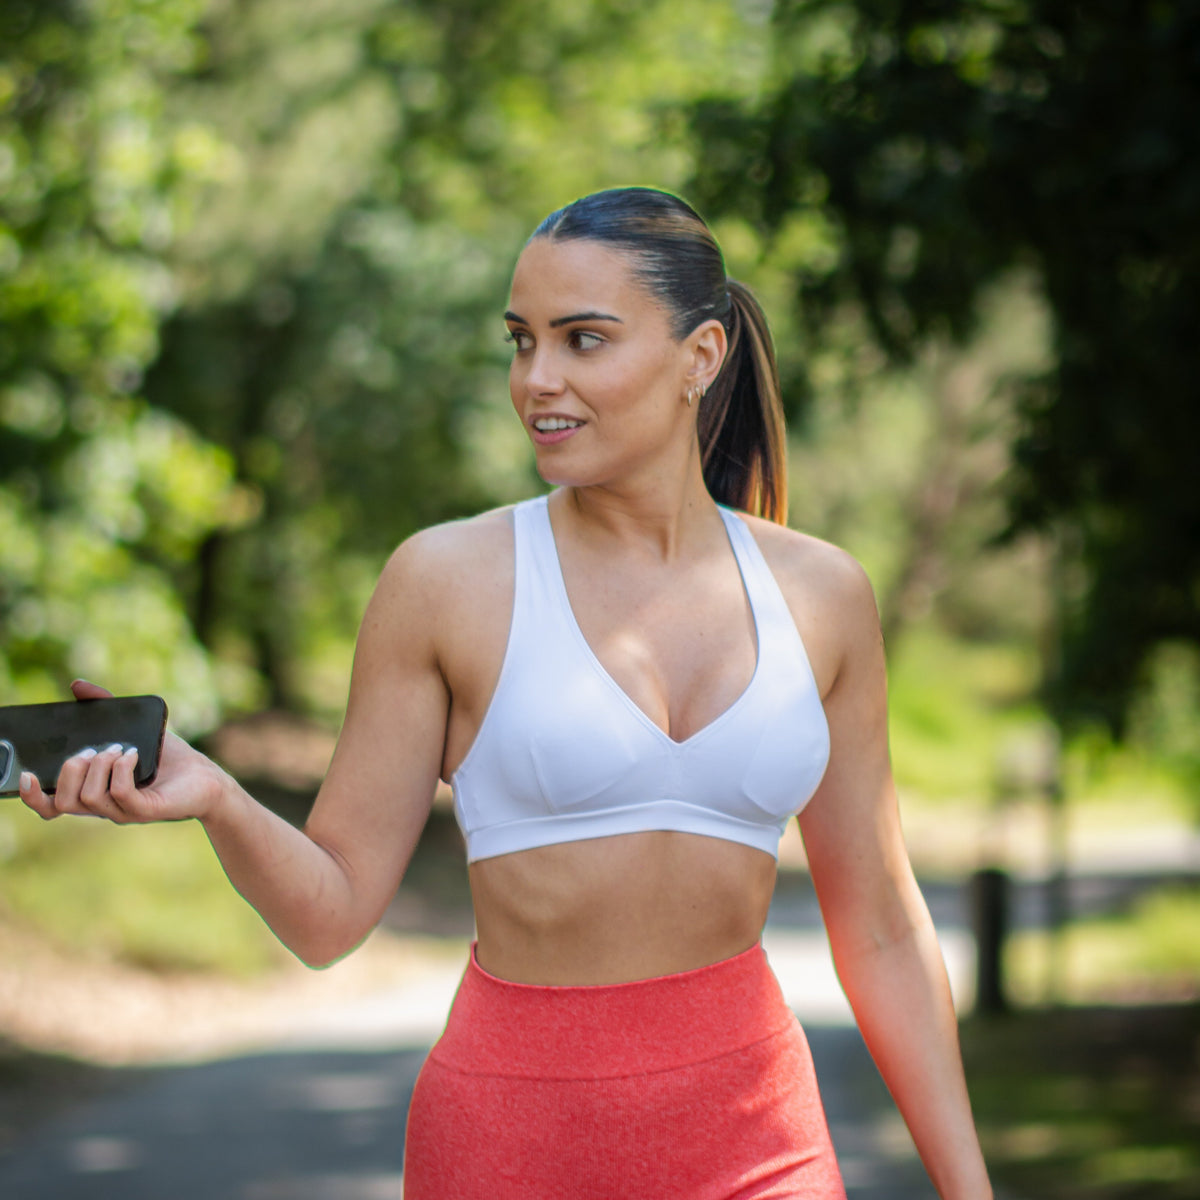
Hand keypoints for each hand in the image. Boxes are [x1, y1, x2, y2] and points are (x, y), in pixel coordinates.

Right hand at [18, 680, 228, 824]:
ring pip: (89, 799)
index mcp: (93, 791)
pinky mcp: (146, 810)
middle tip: (93, 750)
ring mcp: (124, 811)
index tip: (26, 775)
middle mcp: (104, 806)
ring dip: (99, 767)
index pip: (51, 807)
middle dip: (71, 770)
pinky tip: (133, 755)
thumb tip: (77, 685)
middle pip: (64, 802)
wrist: (206, 776)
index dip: (33, 796)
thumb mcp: (132, 727)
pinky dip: (121, 769)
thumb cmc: (167, 756)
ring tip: (119, 749)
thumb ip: (104, 707)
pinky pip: (120, 794)